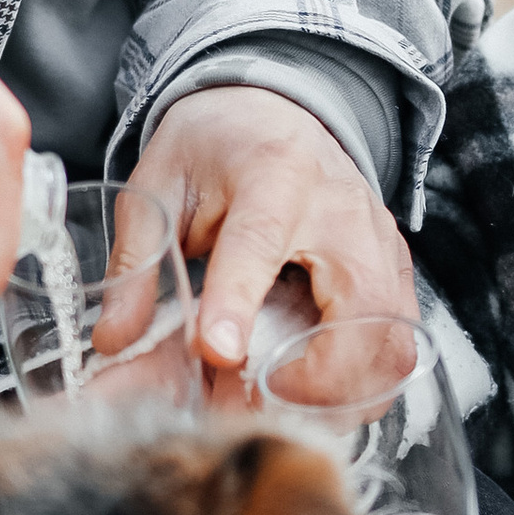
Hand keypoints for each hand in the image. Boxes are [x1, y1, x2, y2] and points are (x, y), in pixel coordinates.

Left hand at [118, 83, 412, 373]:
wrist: (275, 109)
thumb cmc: (216, 148)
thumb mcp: (159, 187)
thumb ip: (137, 262)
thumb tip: (115, 340)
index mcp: (273, 173)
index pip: (260, 242)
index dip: (238, 302)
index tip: (214, 352)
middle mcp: (341, 208)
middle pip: (358, 310)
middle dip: (311, 380)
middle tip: (249, 402)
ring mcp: (379, 242)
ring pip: (390, 342)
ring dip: (340, 395)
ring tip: (277, 404)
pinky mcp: (395, 270)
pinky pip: (398, 346)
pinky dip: (361, 387)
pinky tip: (312, 392)